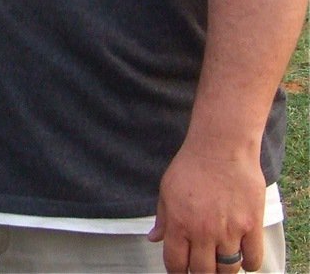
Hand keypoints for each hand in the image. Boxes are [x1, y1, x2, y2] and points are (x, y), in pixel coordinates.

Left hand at [147, 144, 264, 272]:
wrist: (221, 147)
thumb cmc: (191, 166)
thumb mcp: (167, 190)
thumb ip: (162, 218)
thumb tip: (153, 239)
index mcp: (179, 223)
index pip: (176, 263)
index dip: (177, 272)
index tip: (181, 272)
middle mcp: (203, 230)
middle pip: (203, 272)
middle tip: (203, 268)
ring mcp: (229, 229)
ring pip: (228, 269)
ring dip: (224, 270)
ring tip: (222, 261)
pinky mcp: (251, 225)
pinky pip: (253, 259)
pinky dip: (249, 263)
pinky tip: (243, 256)